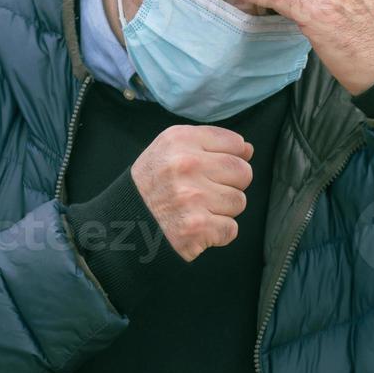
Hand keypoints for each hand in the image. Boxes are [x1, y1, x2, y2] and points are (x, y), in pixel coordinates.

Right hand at [131, 125, 254, 261]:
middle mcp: (186, 164)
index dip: (229, 158)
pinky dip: (217, 232)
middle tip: (205, 191)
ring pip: (239, 201)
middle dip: (230, 184)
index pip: (235, 143)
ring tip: (197, 209)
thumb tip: (248, 149)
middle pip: (243, 172)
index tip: (212, 168)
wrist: (126, 222)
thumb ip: (208, 143)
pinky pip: (231, 228)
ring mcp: (192, 196)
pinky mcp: (197, 226)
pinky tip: (197, 226)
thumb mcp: (169, 150)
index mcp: (179, 140)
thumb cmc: (152, 185)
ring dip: (222, 209)